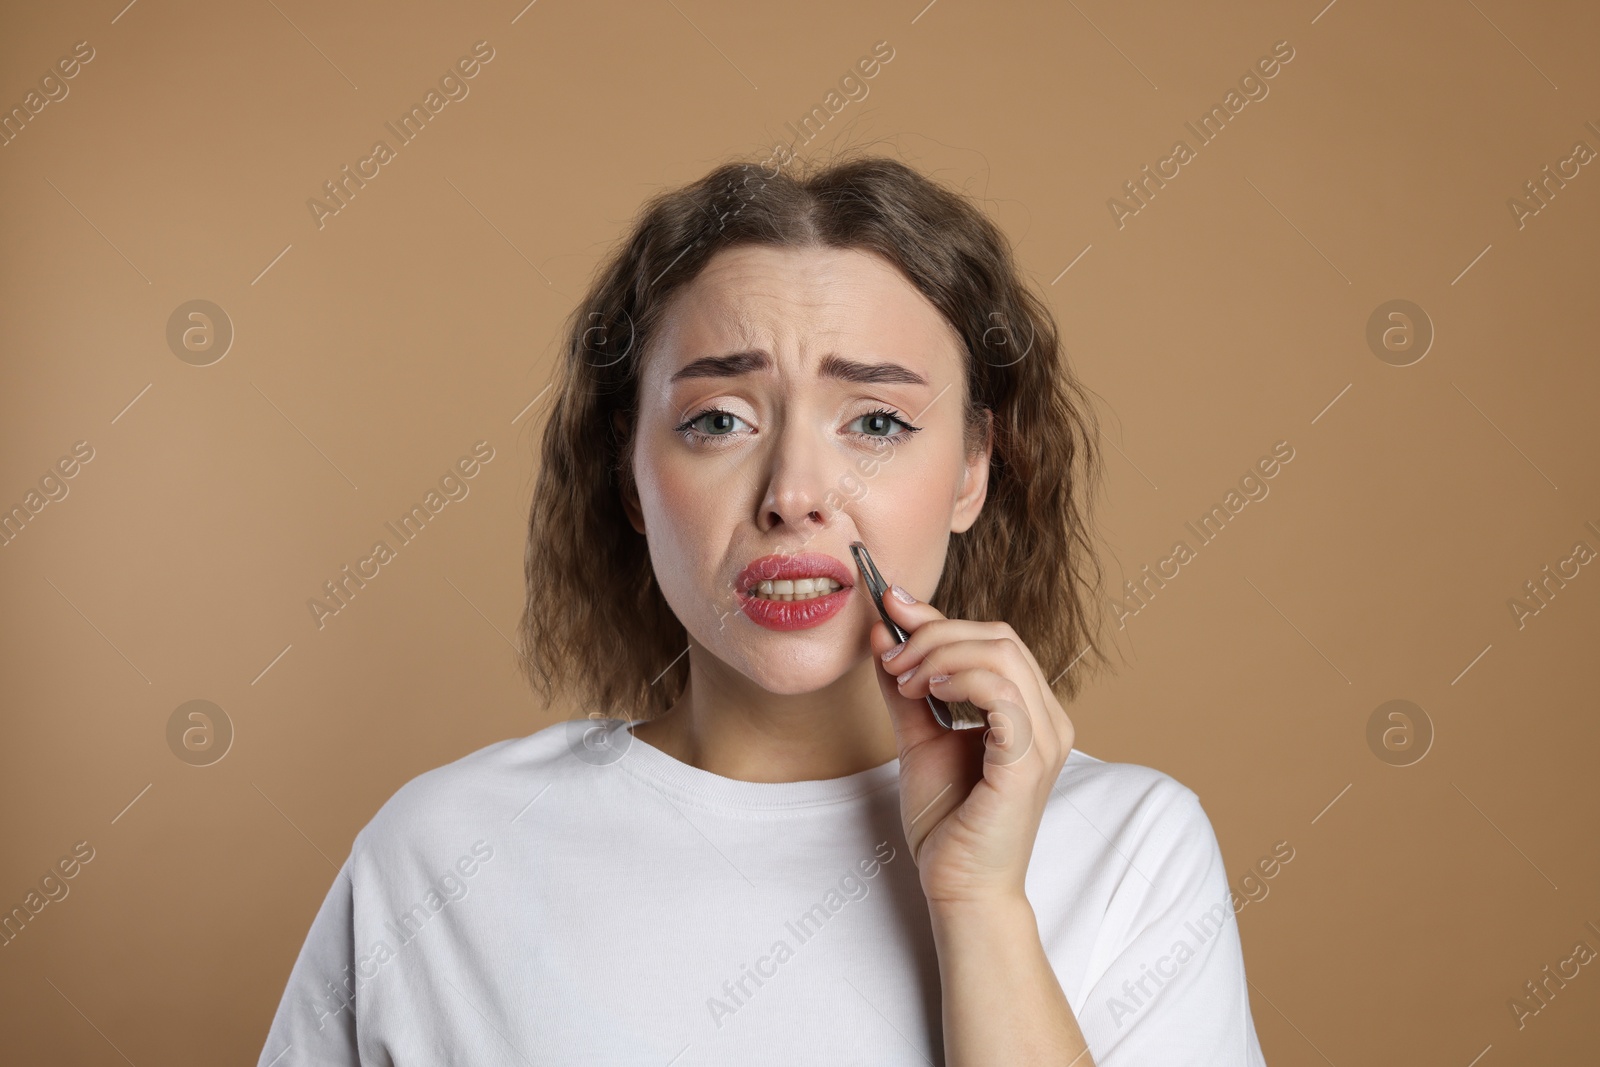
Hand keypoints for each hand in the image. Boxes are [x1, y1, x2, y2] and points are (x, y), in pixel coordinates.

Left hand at [868, 583, 1075, 906]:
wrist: (959, 887)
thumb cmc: (949, 823)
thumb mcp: (918, 738)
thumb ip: (906, 688)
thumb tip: (881, 632)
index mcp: (1028, 711)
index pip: (991, 640)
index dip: (938, 617)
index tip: (889, 602)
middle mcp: (1047, 719)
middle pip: (998, 636)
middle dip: (935, 633)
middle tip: (890, 657)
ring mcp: (1045, 738)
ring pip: (1001, 654)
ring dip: (941, 654)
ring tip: (904, 679)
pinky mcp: (1030, 761)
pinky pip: (1004, 693)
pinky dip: (962, 678)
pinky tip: (929, 690)